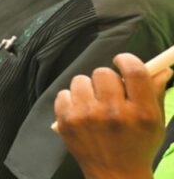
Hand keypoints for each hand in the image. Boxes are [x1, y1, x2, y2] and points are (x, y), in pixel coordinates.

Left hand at [55, 54, 168, 178]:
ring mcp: (88, 117)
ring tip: (94, 104)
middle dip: (106, 79)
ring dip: (87, 89)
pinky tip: (81, 112)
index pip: (134, 70)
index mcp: (141, 112)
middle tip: (109, 92)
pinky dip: (71, 100)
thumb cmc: (138, 146)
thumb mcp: (155, 123)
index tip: (121, 60)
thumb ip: (155, 94)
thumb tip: (162, 69)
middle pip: (103, 72)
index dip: (126, 59)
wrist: (116, 175)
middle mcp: (114, 113)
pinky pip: (64, 93)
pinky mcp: (67, 122)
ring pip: (81, 80)